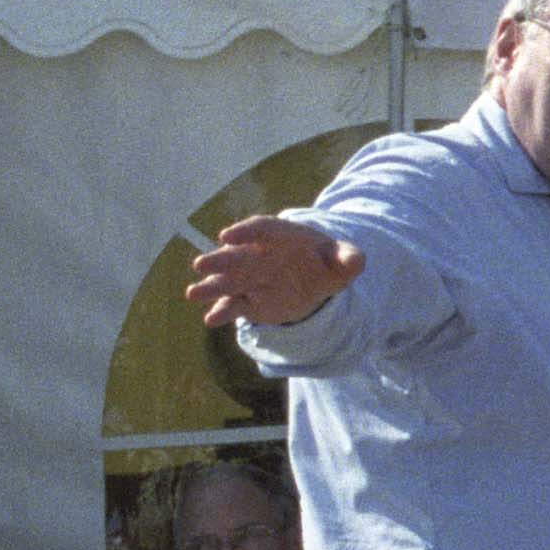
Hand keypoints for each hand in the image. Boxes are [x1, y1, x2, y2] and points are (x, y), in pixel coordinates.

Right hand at [187, 214, 356, 331]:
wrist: (315, 279)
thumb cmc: (325, 261)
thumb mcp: (342, 259)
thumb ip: (348, 257)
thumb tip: (356, 260)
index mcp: (280, 236)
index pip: (260, 229)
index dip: (244, 232)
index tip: (227, 236)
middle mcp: (259, 255)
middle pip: (236, 256)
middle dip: (219, 260)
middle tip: (200, 264)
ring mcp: (251, 278)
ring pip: (227, 282)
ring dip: (210, 287)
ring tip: (192, 293)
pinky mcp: (248, 300)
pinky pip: (233, 305)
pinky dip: (222, 311)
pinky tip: (211, 319)